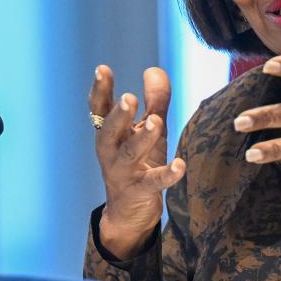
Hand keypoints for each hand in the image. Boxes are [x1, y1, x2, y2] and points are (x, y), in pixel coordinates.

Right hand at [89, 65, 184, 258]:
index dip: (100, 90)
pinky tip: (180, 165)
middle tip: (128, 98)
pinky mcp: (140, 191)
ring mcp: (123, 172)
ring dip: (142, 138)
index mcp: (110, 133)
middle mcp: (111, 151)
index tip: (102, 69)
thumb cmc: (138, 163)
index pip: (101, 109)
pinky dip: (167, 174)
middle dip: (118, 115)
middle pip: (110, 131)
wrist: (129, 212)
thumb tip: (155, 70)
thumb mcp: (146, 130)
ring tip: (155, 123)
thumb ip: (153, 101)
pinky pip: (153, 182)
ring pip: (130, 154)